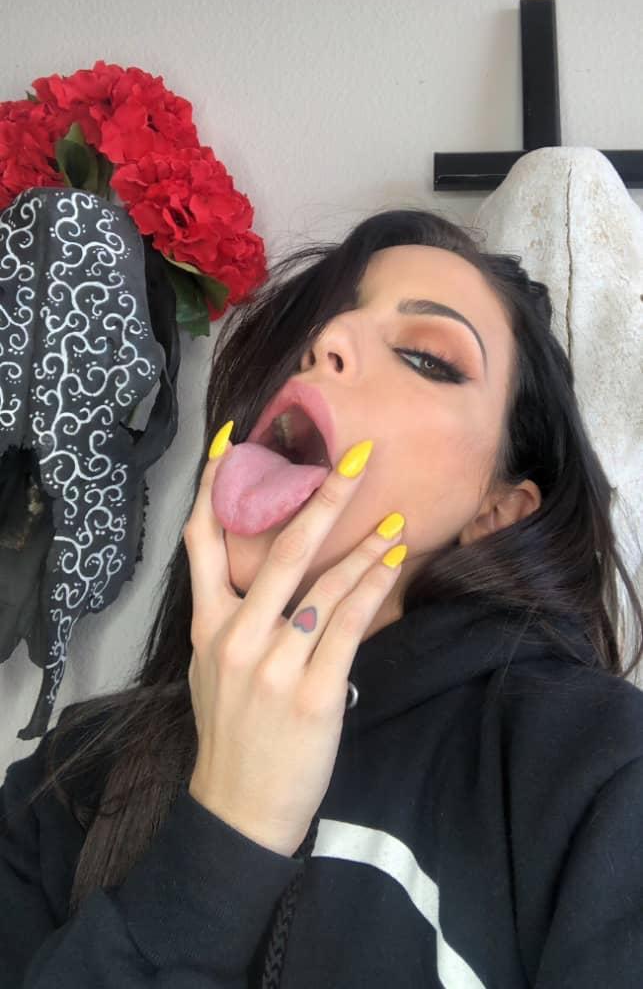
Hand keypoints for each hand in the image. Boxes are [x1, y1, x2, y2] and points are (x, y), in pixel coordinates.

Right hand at [184, 426, 406, 857]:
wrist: (239, 807)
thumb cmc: (232, 732)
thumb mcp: (211, 669)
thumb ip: (230, 617)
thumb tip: (262, 568)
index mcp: (206, 626)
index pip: (203, 542)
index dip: (217, 486)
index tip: (234, 439)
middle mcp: (237, 637)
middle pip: (279, 551)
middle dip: (320, 499)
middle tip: (355, 458)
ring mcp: (275, 664)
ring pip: (323, 586)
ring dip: (364, 546)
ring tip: (396, 518)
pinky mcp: (314, 692)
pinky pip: (347, 626)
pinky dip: (371, 589)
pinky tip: (391, 564)